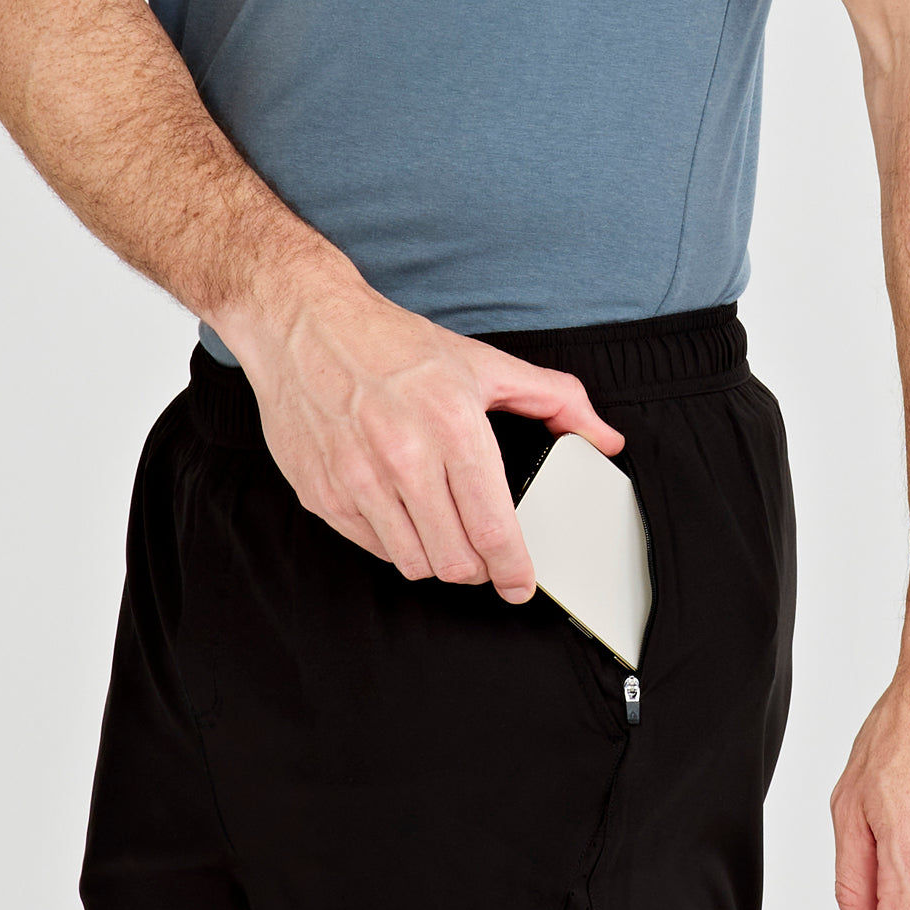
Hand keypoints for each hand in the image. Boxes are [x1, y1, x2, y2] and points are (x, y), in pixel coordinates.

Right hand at [234, 278, 625, 603]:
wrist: (304, 325)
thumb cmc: (393, 345)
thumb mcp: (484, 363)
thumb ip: (556, 401)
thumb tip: (605, 438)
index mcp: (452, 424)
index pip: (493, 527)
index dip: (514, 569)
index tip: (521, 584)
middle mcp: (403, 456)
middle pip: (455, 560)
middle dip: (478, 568)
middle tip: (483, 554)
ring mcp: (358, 479)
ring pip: (415, 564)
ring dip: (438, 560)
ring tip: (444, 532)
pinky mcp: (324, 494)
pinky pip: (375, 549)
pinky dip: (397, 544)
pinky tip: (403, 515)